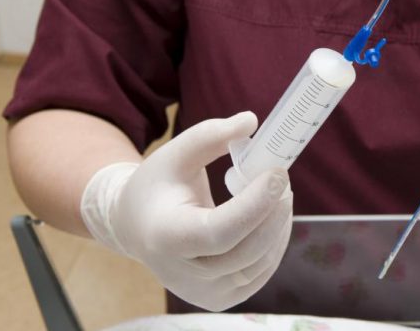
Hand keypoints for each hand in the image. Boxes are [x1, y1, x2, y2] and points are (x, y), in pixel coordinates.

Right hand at [80, 112, 292, 310]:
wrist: (137, 226)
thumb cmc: (158, 186)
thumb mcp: (175, 153)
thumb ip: (210, 135)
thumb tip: (250, 121)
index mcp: (165, 236)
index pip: (218, 232)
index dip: (255, 206)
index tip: (278, 174)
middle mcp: (182, 273)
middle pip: (245, 251)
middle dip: (273, 212)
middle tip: (282, 179)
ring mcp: (203, 292)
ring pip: (258, 264)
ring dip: (278, 225)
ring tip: (278, 193)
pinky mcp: (221, 298)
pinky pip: (260, 273)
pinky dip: (274, 243)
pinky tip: (273, 217)